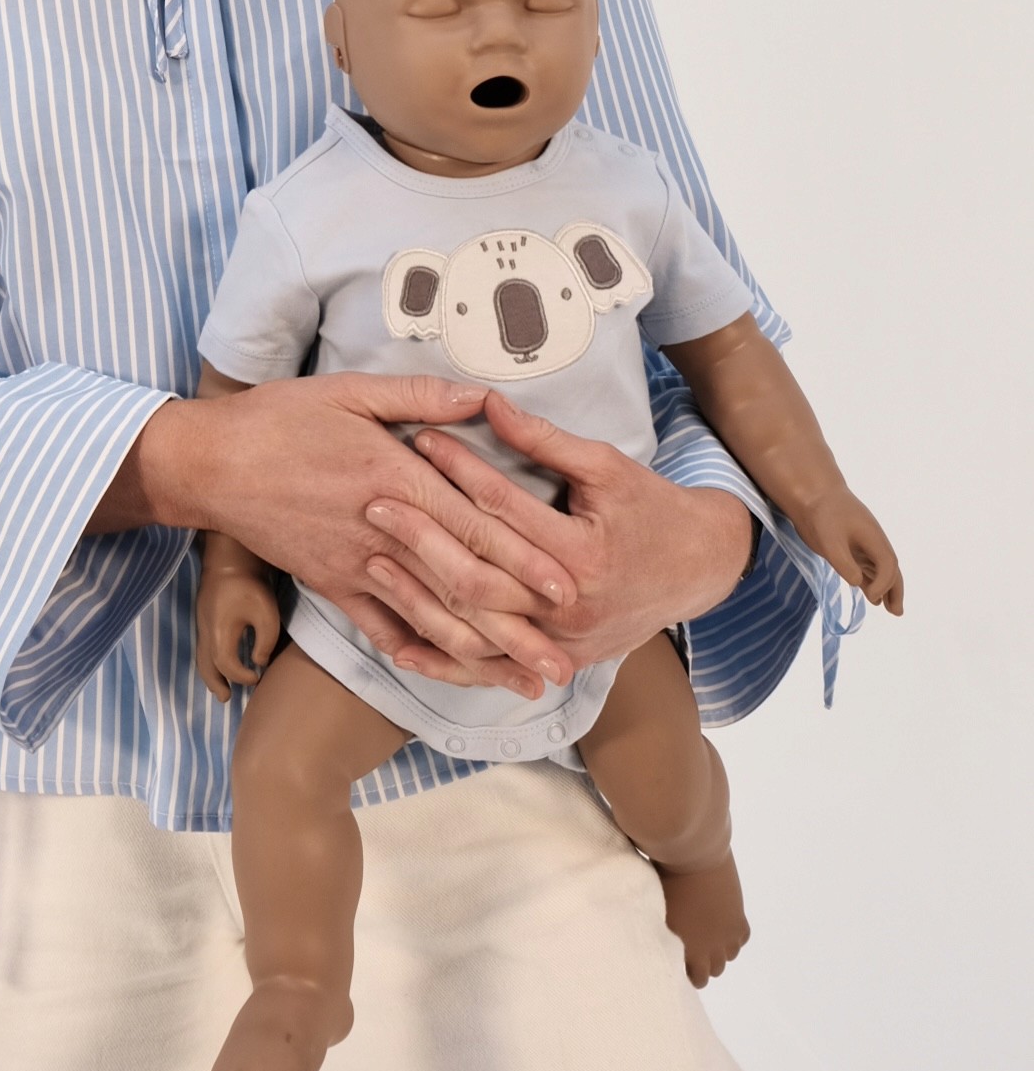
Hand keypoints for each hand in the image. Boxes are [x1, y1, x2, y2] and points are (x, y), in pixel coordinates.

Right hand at [136, 374, 578, 699]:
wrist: (211, 464)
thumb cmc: (281, 418)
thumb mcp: (351, 390)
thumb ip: (421, 396)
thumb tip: (484, 396)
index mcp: (396, 478)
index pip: (473, 526)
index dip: (524, 560)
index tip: (567, 589)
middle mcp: (383, 531)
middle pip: (461, 587)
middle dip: (518, 628)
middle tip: (565, 662)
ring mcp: (357, 566)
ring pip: (429, 620)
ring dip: (482, 657)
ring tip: (525, 683)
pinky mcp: (332, 585)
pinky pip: (381, 629)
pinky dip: (418, 655)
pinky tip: (452, 674)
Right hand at [195, 541, 282, 699]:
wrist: (229, 557)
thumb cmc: (249, 586)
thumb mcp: (267, 615)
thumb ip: (265, 643)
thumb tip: (258, 661)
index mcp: (219, 636)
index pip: (228, 667)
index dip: (242, 677)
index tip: (257, 676)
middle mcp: (206, 633)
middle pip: (206, 667)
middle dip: (216, 684)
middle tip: (226, 699)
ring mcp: (202, 623)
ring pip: (201, 657)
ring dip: (210, 674)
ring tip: (219, 688)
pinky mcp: (204, 615)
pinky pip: (203, 646)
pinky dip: (209, 660)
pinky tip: (219, 660)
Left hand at [369, 393, 754, 672]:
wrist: (697, 569)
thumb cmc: (650, 509)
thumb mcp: (607, 465)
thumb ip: (545, 441)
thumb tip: (488, 403)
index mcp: (584, 553)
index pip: (505, 509)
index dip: (459, 471)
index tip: (418, 440)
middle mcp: (570, 605)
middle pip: (480, 574)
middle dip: (422, 537)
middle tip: (375, 501)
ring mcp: (561, 642)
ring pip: (476, 627)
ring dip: (419, 596)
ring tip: (373, 561)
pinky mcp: (555, 662)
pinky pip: (489, 667)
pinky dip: (445, 660)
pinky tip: (401, 645)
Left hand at [788, 488, 903, 613]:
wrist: (812, 494)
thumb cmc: (822, 514)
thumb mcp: (829, 540)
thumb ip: (843, 563)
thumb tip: (857, 583)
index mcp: (873, 536)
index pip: (887, 564)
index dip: (884, 583)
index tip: (871, 597)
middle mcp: (872, 541)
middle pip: (891, 569)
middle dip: (895, 590)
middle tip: (897, 613)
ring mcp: (862, 544)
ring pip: (881, 570)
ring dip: (886, 589)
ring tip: (891, 609)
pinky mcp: (851, 547)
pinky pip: (867, 567)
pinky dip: (873, 582)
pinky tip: (872, 595)